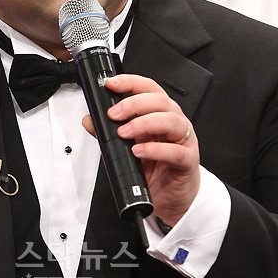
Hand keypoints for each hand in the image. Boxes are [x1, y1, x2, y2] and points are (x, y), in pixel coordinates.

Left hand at [82, 74, 199, 226]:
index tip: (110, 84)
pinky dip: (155, 149)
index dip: (130, 82)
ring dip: (144, 123)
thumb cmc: (154, 166)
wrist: (170, 195)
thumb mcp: (127, 146)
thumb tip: (90, 120)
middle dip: (133, 104)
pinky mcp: (188, 160)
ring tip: (124, 133)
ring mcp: (184, 139)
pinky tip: (139, 151)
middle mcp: (173, 121)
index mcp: (160, 113)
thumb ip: (108, 132)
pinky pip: (175, 151)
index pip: (148, 88)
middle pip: (160, 100)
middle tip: (113, 114)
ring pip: (171, 120)